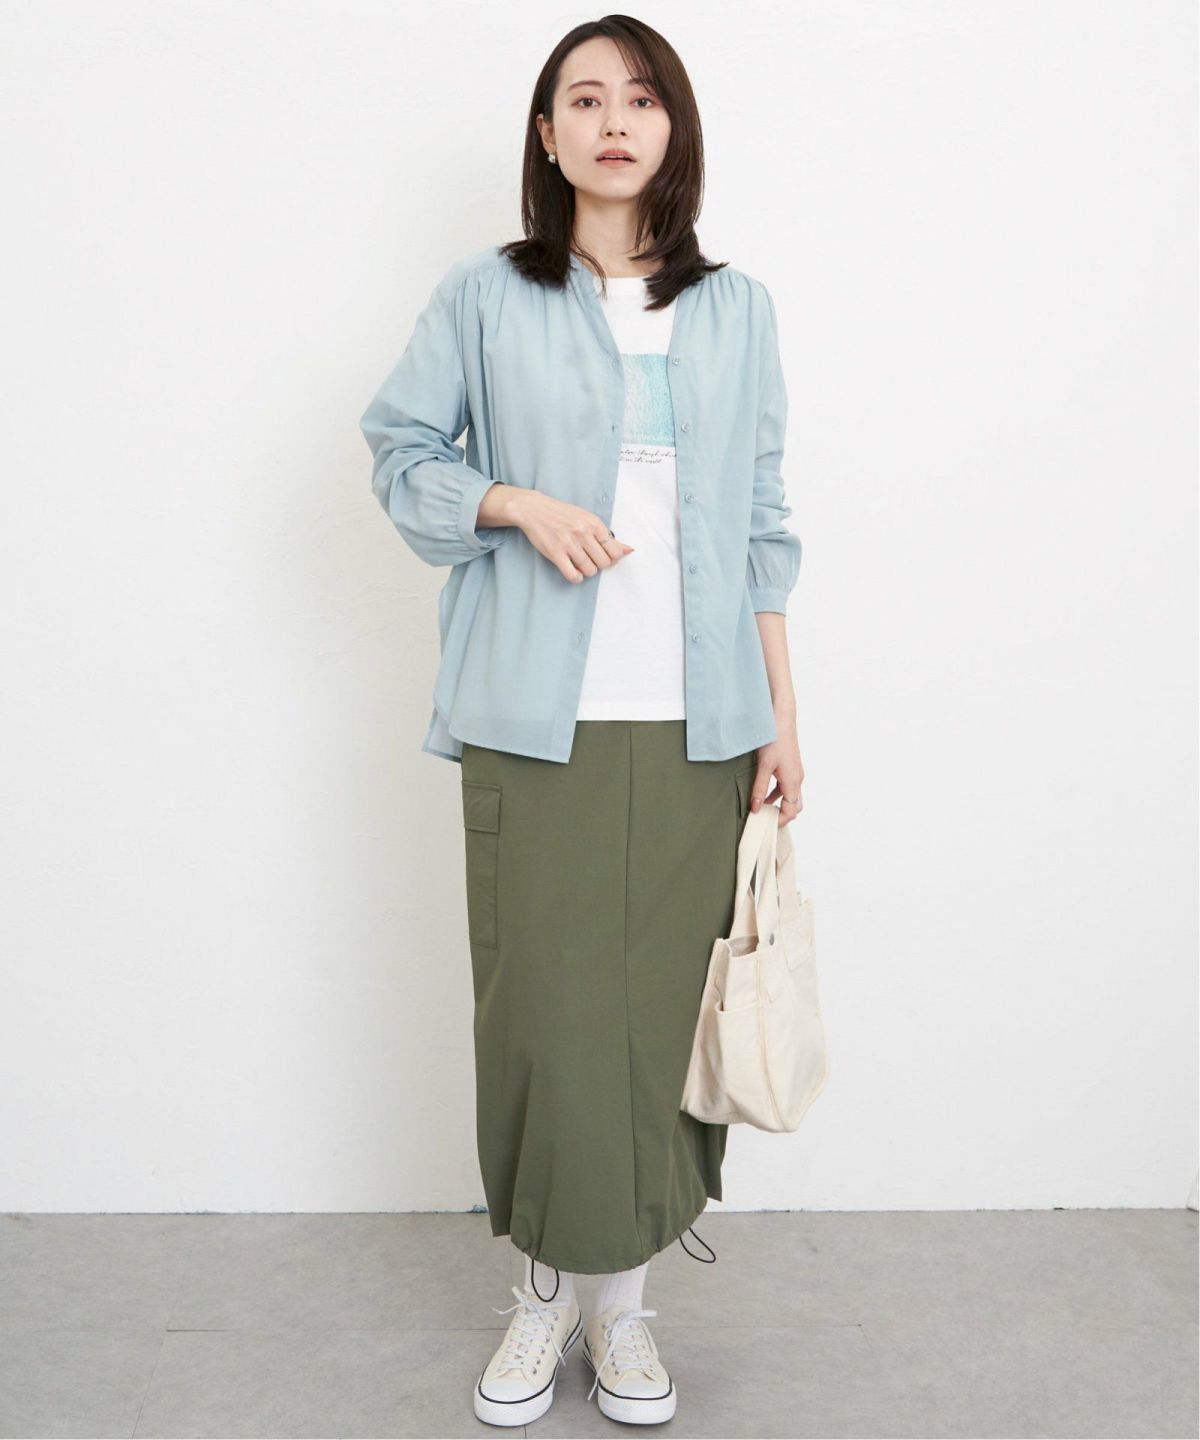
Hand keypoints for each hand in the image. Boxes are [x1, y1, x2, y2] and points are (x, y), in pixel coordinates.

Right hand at [508, 491, 633, 582]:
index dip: (611, 558)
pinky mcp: (555, 553)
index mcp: (594, 524)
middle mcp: (583, 533)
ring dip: (586, 571)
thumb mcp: (587, 519)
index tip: (603, 555)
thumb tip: (629, 550)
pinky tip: (573, 571)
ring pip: (590, 570)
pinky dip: (576, 577)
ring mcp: (569, 544)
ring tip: (580, 563)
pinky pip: (573, 575)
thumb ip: (607, 535)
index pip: (615, 551)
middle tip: (590, 559)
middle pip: (604, 563)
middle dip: (599, 565)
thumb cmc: (563, 515)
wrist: (534, 509)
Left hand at [748, 713, 803, 827]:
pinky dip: (777, 794)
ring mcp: (795, 773)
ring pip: (790, 796)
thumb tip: (756, 809)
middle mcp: (797, 779)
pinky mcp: (791, 767)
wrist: (781, 718)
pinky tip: (763, 793)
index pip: (791, 811)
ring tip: (761, 810)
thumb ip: (759, 789)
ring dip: (778, 805)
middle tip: (765, 821)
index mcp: (793, 782)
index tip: (764, 826)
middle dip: (781, 816)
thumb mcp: (763, 766)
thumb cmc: (774, 739)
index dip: (780, 821)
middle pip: (795, 806)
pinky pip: (786, 787)